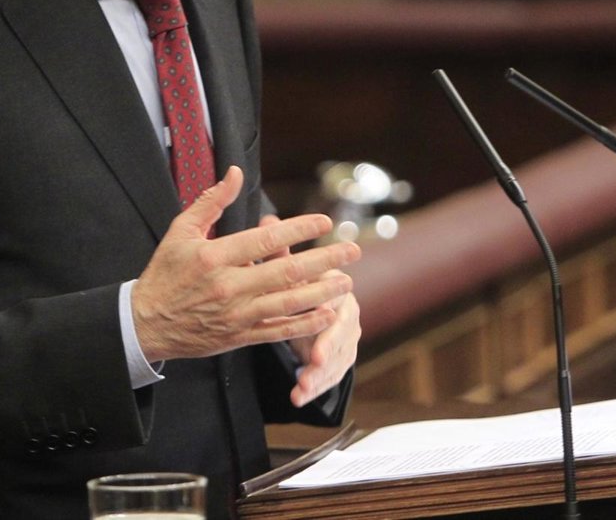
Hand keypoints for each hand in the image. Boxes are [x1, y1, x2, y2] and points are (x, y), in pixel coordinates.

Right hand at [131, 167, 360, 362]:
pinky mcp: (239, 337)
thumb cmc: (164, 274)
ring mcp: (236, 315)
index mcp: (215, 258)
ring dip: (322, 292)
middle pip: (286, 272)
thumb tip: (235, 172)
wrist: (144, 325)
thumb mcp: (180, 231)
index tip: (325, 222)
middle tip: (353, 250)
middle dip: (324, 260)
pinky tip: (327, 314)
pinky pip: (278, 332)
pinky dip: (305, 325)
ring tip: (347, 281)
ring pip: (288, 304)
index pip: (265, 240)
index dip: (298, 229)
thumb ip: (210, 201)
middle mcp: (229, 287)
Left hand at [260, 214, 361, 407]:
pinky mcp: (339, 360)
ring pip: (338, 359)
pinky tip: (299, 397)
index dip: (329, 310)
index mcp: (338, 287)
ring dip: (321, 374)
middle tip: (314, 359)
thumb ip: (279, 249)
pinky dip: (317, 387)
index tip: (320, 318)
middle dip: (329, 347)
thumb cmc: (301, 283)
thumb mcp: (290, 268)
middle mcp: (348, 313)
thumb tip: (267, 219)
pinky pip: (331, 376)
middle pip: (344, 332)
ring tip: (303, 386)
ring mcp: (346, 339)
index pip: (339, 298)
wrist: (322, 305)